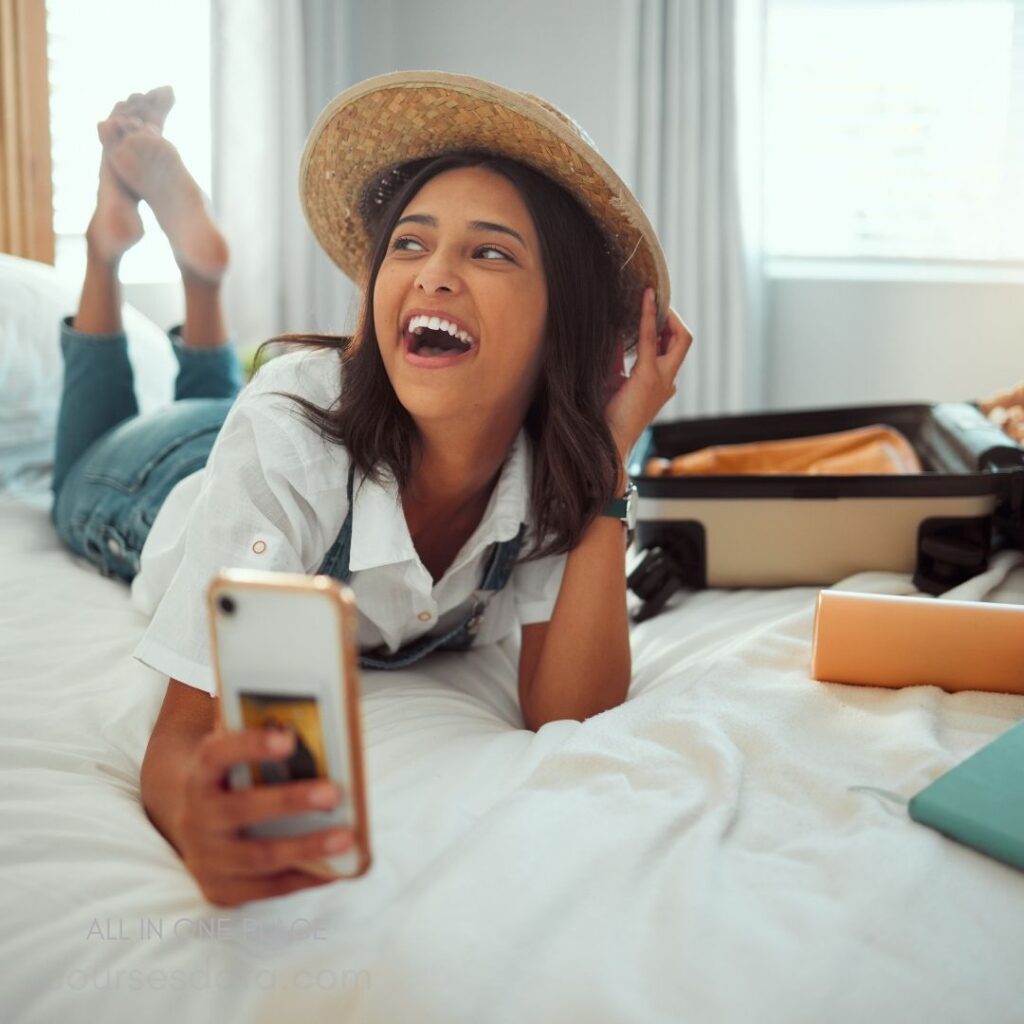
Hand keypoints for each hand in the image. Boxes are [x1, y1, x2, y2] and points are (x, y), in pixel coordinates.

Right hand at [176, 727, 353, 906]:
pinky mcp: (221, 889)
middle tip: (334, 794)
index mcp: (202, 776)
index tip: (288, 740)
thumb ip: (267, 751)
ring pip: (258, 856)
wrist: (196, 832)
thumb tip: (324, 747)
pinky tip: (337, 869)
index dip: (250, 746)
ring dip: (307, 847)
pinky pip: (268, 888)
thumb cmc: (235, 786)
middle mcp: (197, 817)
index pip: (216, 755)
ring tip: (346, 838)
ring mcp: (206, 858)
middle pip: (242, 808)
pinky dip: (306, 878)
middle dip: (290, 802)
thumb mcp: (237, 764)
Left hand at [604, 288, 693, 459]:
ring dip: (666, 316)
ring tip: (649, 297)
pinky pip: (652, 339)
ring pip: (679, 339)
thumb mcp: (613, 381)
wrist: (610, 441)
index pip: (671, 348)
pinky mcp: (648, 376)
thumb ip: (617, 360)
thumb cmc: (608, 417)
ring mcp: (663, 379)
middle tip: (656, 302)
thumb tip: (615, 337)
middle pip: (683, 340)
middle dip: (674, 318)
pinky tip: (645, 298)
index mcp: (661, 383)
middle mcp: (668, 380)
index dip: (666, 327)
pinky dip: (648, 316)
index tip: (654, 308)